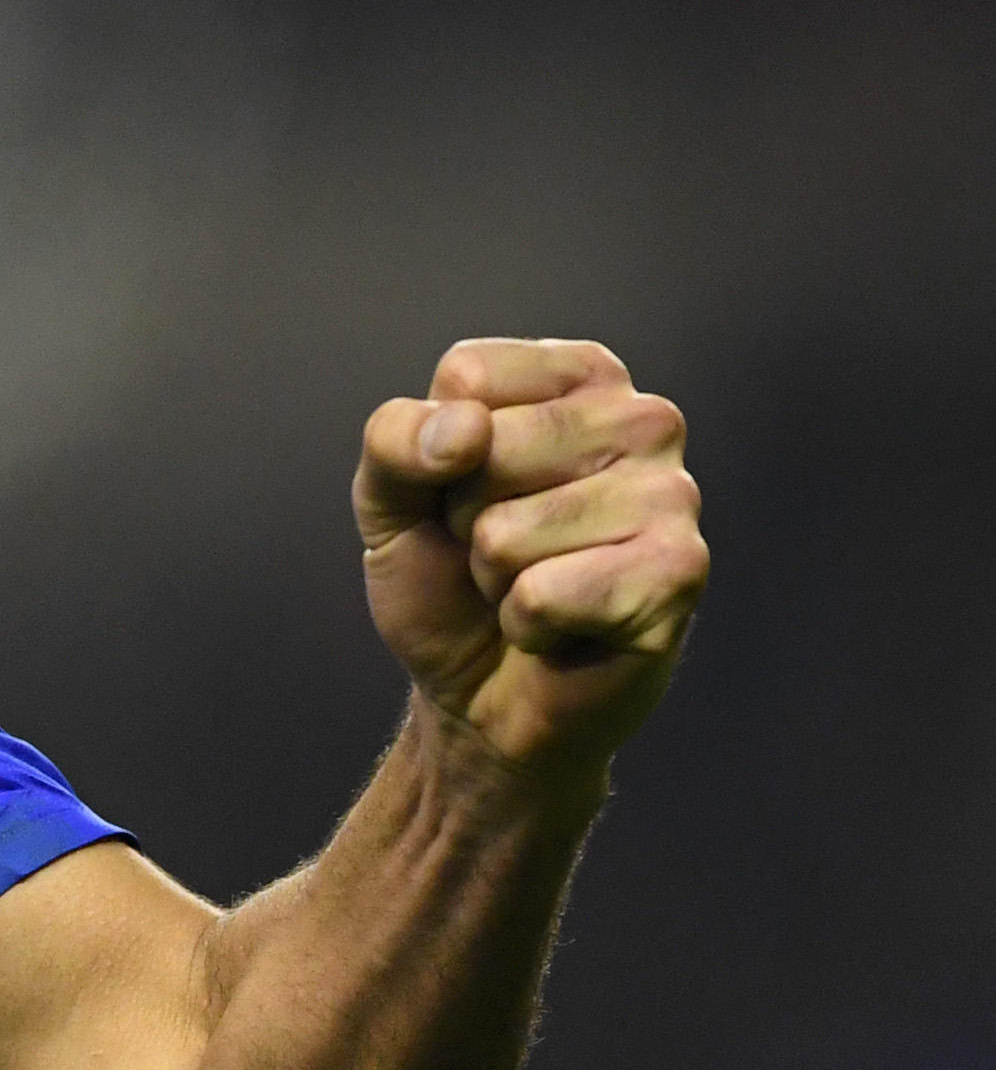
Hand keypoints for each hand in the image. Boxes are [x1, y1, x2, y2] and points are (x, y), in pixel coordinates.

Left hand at [357, 337, 704, 785]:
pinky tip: (563, 627)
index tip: (464, 490)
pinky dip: (528, 624)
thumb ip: (394, 439)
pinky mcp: (679, 573)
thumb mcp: (388, 498)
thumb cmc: (448, 582)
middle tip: (500, 551)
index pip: (466, 377)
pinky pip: (544, 594)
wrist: (479, 694)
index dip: (435, 451)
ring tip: (532, 587)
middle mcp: (644, 419)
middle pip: (488, 447)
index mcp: (581, 375)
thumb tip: (464, 428)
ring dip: (498, 576)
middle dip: (467, 518)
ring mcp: (673, 495)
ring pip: (508, 528)